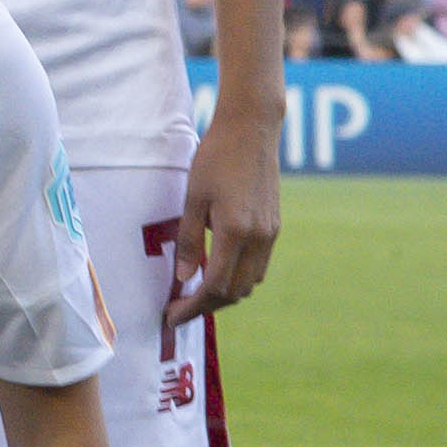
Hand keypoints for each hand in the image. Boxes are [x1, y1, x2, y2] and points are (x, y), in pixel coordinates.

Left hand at [173, 107, 282, 324]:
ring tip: (194, 294)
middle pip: (236, 291)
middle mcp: (259, 237)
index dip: (192, 306)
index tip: (171, 315)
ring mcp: (271, 233)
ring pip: (250, 281)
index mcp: (236, 231)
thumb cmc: (216, 158)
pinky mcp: (275, 226)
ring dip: (224, 294)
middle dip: (206, 306)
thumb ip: (189, 240)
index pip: (215, 286)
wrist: (252, 130)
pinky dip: (237, 277)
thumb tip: (183, 277)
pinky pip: (258, 265)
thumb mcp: (193, 197)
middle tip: (178, 309)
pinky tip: (216, 272)